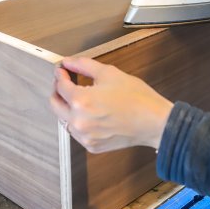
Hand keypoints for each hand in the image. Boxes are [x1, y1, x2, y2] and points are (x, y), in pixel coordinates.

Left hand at [49, 57, 172, 153]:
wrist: (154, 122)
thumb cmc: (137, 98)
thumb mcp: (110, 73)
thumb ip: (84, 65)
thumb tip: (68, 62)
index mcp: (81, 101)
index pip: (60, 85)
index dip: (60, 75)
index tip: (62, 70)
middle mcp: (79, 121)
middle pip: (55, 104)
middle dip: (57, 91)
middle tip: (65, 83)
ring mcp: (84, 136)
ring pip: (64, 119)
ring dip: (67, 108)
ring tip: (81, 98)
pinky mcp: (91, 146)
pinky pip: (77, 132)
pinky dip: (79, 122)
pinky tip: (91, 113)